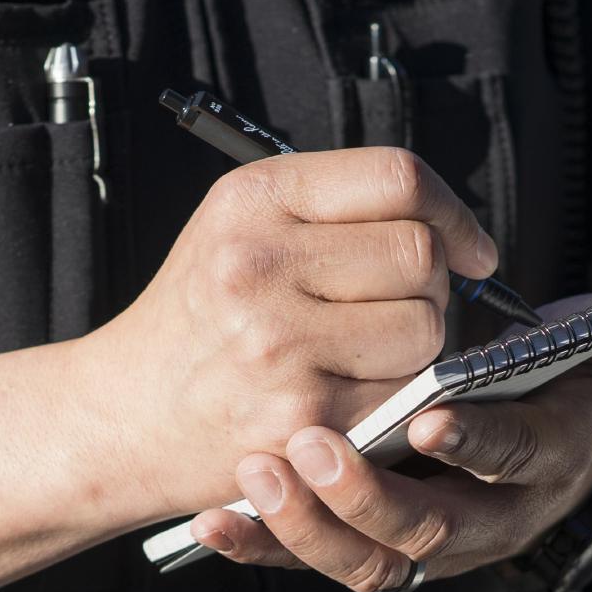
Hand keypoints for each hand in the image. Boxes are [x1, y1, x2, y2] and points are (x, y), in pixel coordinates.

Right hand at [77, 147, 497, 516]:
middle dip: (432, 282)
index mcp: (253, 198)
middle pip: (421, 252)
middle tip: (397, 304)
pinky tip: (349, 388)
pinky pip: (404, 390)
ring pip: (426, 325)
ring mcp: (281, 343)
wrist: (121, 413)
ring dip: (417, 342)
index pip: (397, 176)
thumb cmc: (199, 318)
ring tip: (363, 348)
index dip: (454, 212)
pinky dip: (396, 392)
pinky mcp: (303, 415)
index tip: (471, 246)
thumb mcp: (240, 226)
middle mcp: (261, 262)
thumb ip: (336, 208)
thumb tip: (455, 228)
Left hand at [188, 261, 591, 591]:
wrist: (538, 450)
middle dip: (368, 497)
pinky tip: (219, 522)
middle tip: (310, 447)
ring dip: (311, 526)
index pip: (515, 460)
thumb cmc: (556, 386)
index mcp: (544, 465)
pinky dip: (268, 545)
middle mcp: (488, 519)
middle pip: (430, 532)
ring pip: (370, 560)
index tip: (434, 415)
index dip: (481, 443)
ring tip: (259, 473)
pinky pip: (317, 557)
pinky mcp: (368, 542)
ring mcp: (425, 538)